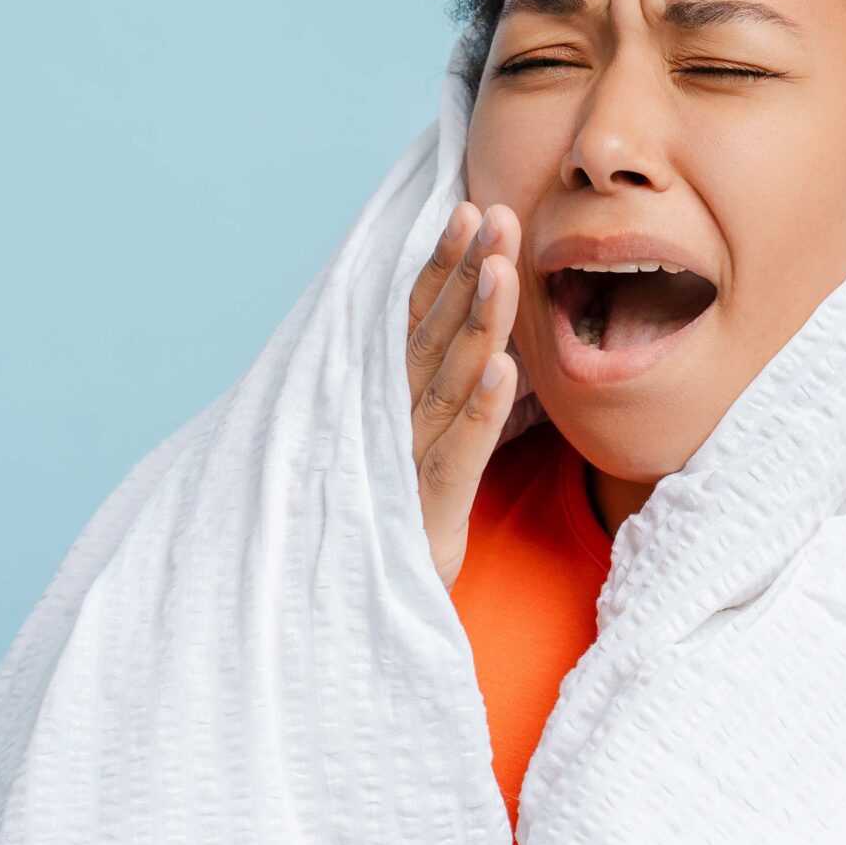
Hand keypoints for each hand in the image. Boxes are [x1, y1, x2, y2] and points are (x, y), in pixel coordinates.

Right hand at [405, 200, 520, 587]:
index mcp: (390, 410)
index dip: (445, 268)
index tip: (472, 210)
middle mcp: (392, 427)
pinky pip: (458, 455)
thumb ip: (440, 415)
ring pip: (447, 382)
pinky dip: (481, 411)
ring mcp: (405, 469)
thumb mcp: (416, 471)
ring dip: (477, 322)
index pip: (417, 324)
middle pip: (433, 337)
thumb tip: (483, 355)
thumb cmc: (386, 542)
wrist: (340, 635)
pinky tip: (505, 369)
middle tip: (496, 212)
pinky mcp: (427, 517)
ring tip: (503, 266)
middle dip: (467, 272)